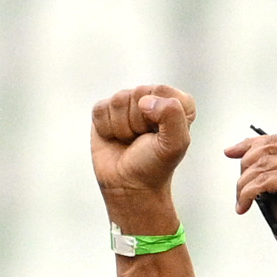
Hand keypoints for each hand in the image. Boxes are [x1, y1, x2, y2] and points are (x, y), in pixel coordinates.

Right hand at [92, 84, 196, 210]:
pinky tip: (114, 138)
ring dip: (122, 127)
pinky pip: (101, 110)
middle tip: (142, 140)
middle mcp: (152, 98)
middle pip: (138, 93)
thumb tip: (144, 101)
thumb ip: (173, 115)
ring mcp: (127, 103)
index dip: (157, 114)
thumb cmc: (154, 165)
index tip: (158, 135)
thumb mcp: (175, 144)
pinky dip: (106, 129)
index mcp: (176, 103)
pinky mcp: (105, 111)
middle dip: (138, 122)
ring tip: (129, 140)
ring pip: (118, 100)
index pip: (161, 90)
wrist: (129, 186)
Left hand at [227, 131, 276, 273]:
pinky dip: (247, 193)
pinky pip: (263, 179)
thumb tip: (246, 165)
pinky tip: (244, 206)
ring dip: (244, 184)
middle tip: (239, 189)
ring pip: (262, 163)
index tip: (231, 152)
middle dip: (246, 166)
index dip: (252, 144)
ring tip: (241, 201)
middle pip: (268, 147)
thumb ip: (274, 178)